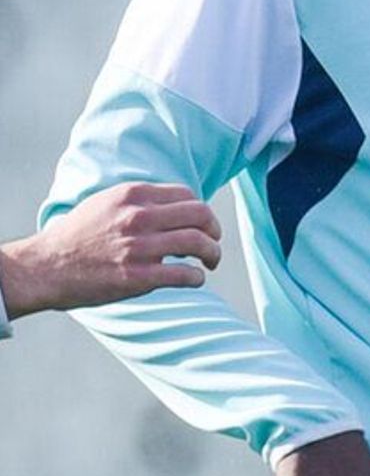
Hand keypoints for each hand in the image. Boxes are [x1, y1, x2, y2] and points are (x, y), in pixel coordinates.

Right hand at [0, 184, 222, 317]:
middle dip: (214, 229)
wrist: (49, 265)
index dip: (201, 211)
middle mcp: (138, 217)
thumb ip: (140, 202)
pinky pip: (186, 275)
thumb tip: (175, 207)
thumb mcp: (107, 203)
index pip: (186, 195)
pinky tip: (193, 279)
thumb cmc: (79, 236)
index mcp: (132, 195)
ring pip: (199, 243)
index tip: (201, 224)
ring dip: (213, 254)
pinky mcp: (139, 277)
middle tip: (213, 242)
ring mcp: (140, 247)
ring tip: (210, 263)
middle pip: (200, 215)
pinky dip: (197, 278)